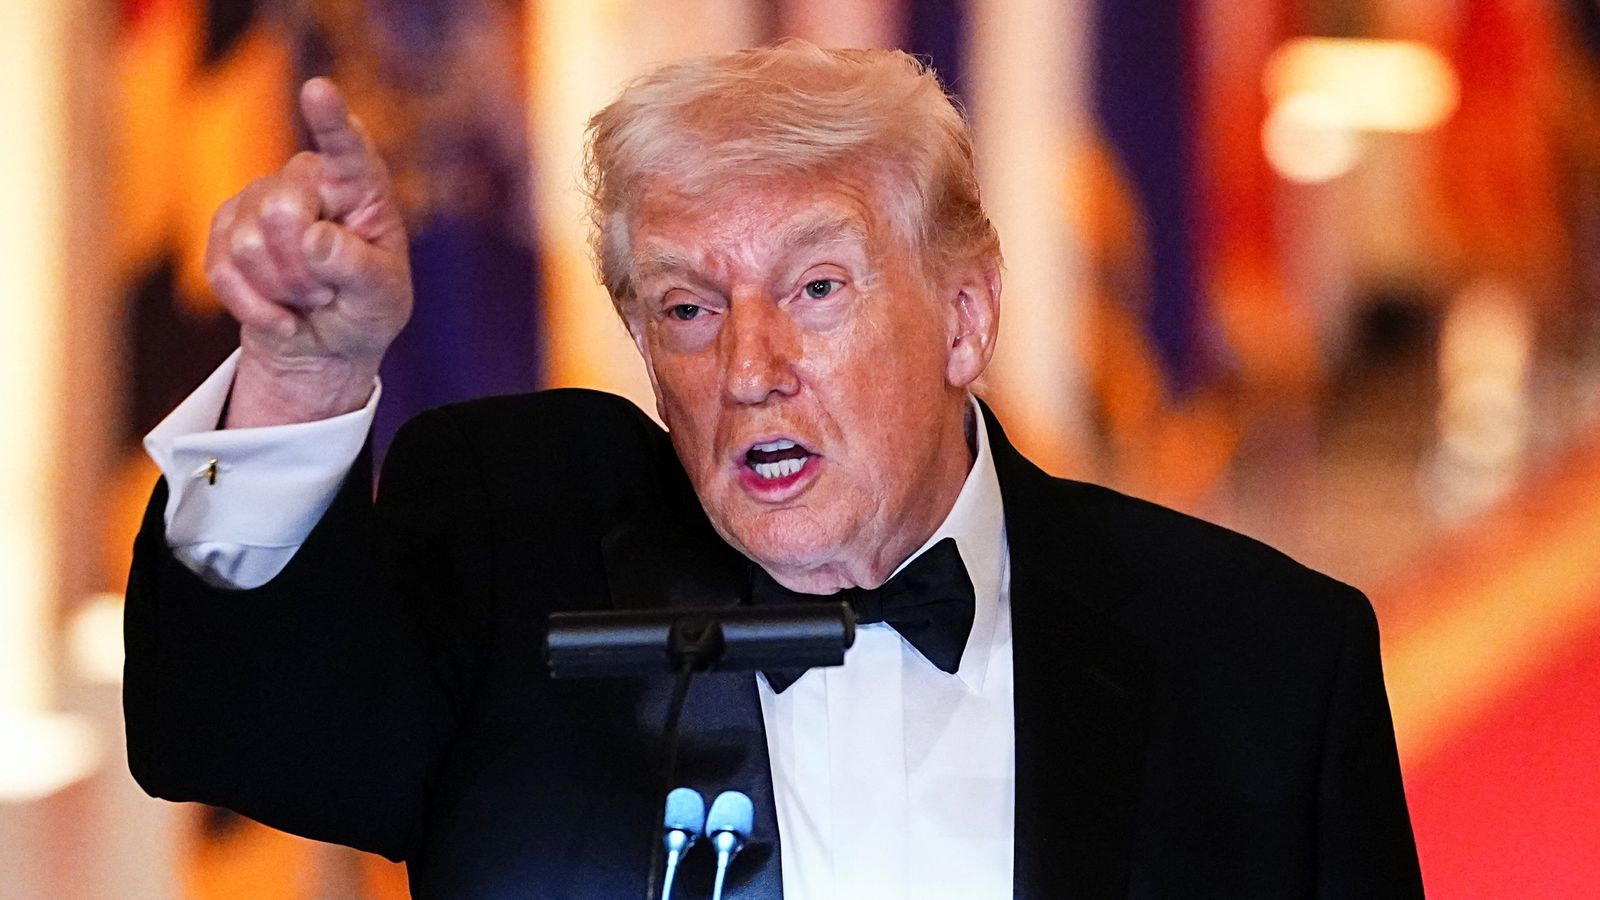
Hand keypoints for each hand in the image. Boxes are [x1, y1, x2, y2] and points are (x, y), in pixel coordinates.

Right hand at [206, 78, 411, 426]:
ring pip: (248, 246)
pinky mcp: (224, 230)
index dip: (331, 120)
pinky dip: (255, 307)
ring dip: (283, 291)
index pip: (347, 149)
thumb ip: (359, 268)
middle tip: (327, 292)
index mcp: (359, 185)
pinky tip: (282, 315)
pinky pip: (221, 270)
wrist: (327, 343)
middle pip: (281, 212)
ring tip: (309, 297)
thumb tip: (316, 238)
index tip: (318, 90)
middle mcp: (306, 179)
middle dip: (302, 270)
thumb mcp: (382, 297)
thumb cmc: (367, 307)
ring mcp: (259, 200)